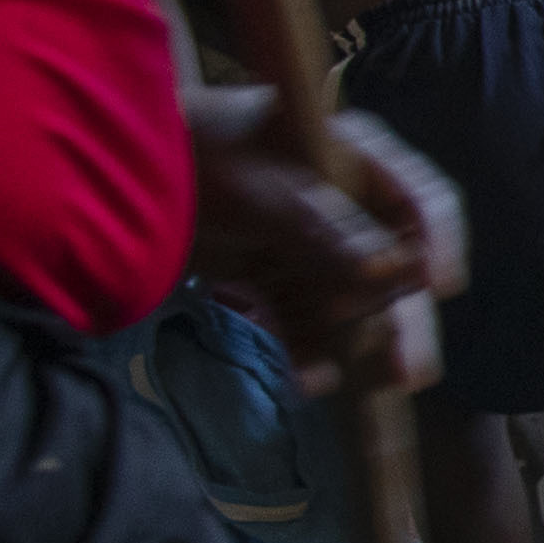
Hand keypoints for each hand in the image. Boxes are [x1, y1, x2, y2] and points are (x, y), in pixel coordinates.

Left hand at [191, 100, 463, 399]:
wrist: (105, 170)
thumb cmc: (188, 156)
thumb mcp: (258, 188)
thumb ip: (325, 227)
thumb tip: (393, 273)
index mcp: (349, 156)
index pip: (418, 196)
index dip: (437, 239)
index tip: (438, 286)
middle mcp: (342, 200)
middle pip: (395, 261)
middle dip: (402, 317)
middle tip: (410, 370)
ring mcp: (309, 241)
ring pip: (356, 300)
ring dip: (361, 343)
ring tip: (372, 386)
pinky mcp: (276, 275)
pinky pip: (306, 320)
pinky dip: (309, 350)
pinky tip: (309, 381)